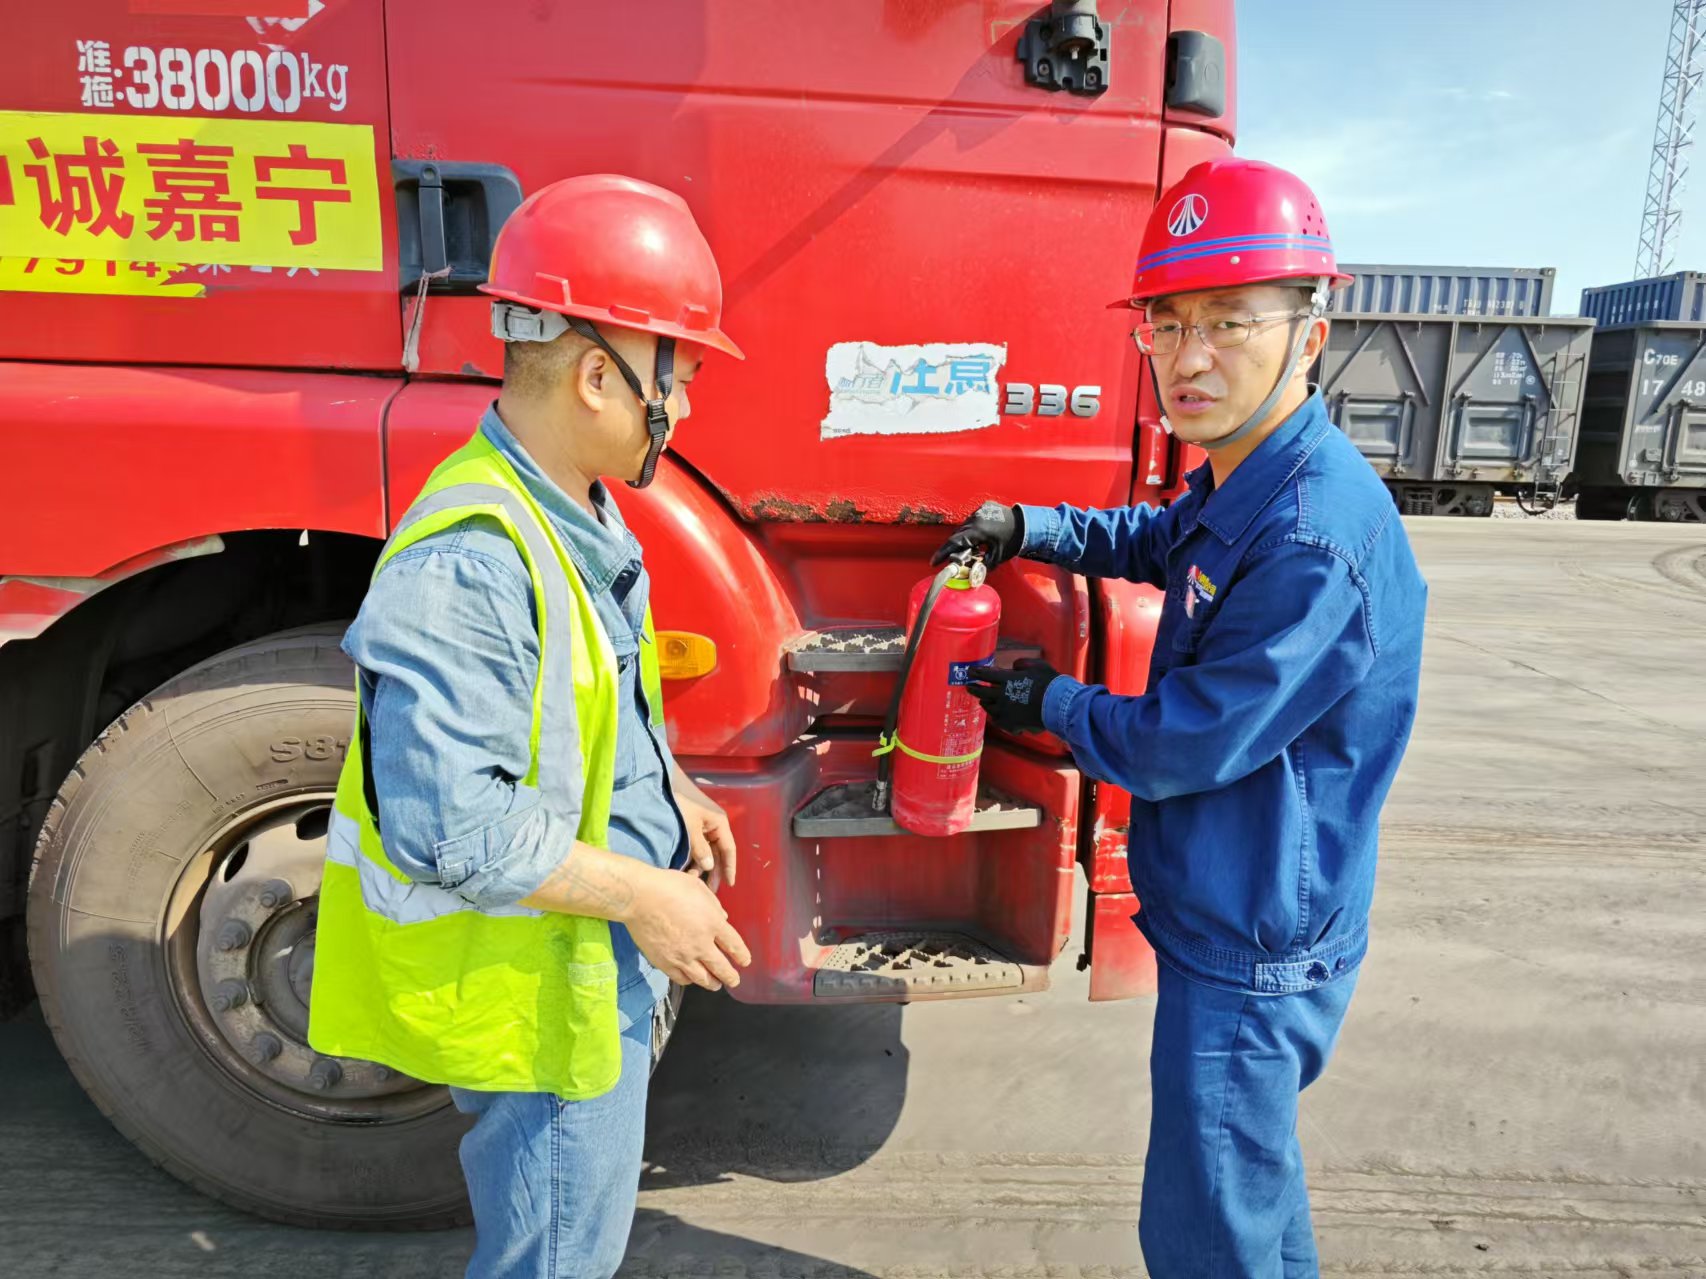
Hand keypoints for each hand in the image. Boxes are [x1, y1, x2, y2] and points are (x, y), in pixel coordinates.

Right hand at [625, 867, 750, 991]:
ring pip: (703, 979)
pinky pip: (682, 978)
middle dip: (731, 977)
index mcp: (712, 924)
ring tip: (716, 985)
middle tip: (734, 981)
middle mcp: (701, 944)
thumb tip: (722, 919)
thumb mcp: (699, 889)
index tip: (745, 961)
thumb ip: (714, 906)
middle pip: (722, 968)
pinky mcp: (665, 963)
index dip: (742, 956)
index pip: (735, 946)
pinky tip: (692, 978)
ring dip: (712, 983)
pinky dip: (690, 980)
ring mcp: (682, 956)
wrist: (639, 898)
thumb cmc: (668, 887)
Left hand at [677, 794, 736, 890]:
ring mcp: (704, 829)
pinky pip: (698, 849)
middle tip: (710, 891)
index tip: (730, 884)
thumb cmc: (680, 803)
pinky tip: (688, 871)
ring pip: (708, 853)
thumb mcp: (690, 826)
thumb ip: (700, 848)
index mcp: (719, 824)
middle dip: (715, 872)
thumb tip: (709, 867)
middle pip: (719, 854)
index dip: (730, 867)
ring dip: (702, 867)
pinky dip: (694, 860)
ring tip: (695, 883)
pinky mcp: (694, 830)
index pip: (729, 850)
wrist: (664, 787)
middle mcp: (715, 827)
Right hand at [931, 501, 1023, 568]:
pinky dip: (971, 529)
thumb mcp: (996, 557)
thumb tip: (968, 574)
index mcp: (977, 530)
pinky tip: (977, 537)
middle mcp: (976, 517)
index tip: (934, 562)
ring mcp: (980, 510)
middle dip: (953, 547)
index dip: (943, 553)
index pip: (954, 542)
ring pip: (964, 526)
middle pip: (957, 534)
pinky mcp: (985, 506)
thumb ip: (980, 566)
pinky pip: (973, 519)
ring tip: (967, 548)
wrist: (1028, 525)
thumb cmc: (1013, 542)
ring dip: (963, 537)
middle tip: (950, 558)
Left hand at [963, 658, 1060, 734]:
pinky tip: (998, 715)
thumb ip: (1021, 664)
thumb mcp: (1036, 665)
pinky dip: (997, 716)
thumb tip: (1013, 667)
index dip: (976, 672)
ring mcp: (1004, 711)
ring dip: (985, 702)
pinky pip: (997, 720)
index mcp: (1007, 679)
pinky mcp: (1010, 724)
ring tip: (984, 701)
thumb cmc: (1049, 683)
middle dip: (973, 688)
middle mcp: (1001, 695)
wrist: (1058, 706)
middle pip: (981, 692)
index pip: (985, 674)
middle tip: (969, 686)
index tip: (970, 671)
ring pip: (988, 707)